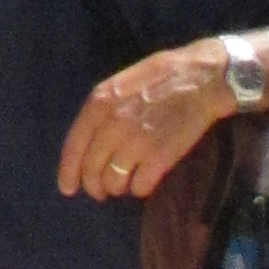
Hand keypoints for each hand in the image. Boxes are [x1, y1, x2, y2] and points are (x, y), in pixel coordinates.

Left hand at [55, 41, 231, 201]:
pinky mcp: (159, 157)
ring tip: (124, 184)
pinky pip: (139, 186)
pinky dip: (140, 189)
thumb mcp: (120, 84)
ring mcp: (135, 142)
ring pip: (113, 182)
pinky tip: (144, 182)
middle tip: (100, 191)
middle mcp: (112, 125)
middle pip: (91, 169)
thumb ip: (102, 110)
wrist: (201, 79)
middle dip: (93, 186)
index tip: (67, 189)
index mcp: (99, 103)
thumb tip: (89, 141)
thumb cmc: (160, 77)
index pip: (73, 147)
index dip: (68, 172)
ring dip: (117, 188)